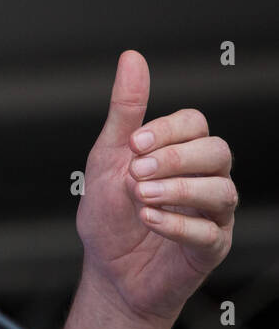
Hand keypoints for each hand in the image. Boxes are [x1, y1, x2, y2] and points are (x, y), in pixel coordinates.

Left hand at [75, 50, 236, 325]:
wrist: (108, 271)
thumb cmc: (110, 214)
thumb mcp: (108, 156)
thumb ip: (125, 110)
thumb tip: (132, 58)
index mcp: (179, 153)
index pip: (195, 123)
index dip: (169, 130)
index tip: (134, 143)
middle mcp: (203, 179)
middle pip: (217, 151)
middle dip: (175, 158)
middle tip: (136, 172)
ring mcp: (213, 214)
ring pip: (222, 190)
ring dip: (178, 190)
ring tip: (141, 196)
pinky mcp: (212, 247)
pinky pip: (210, 231)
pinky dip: (178, 223)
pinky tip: (149, 220)